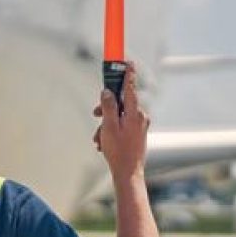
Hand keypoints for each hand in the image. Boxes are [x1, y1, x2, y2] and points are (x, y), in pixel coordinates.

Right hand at [92, 62, 148, 180]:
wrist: (128, 173)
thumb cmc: (119, 151)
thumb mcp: (109, 126)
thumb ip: (108, 107)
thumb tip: (107, 92)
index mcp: (135, 113)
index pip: (130, 88)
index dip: (128, 74)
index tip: (129, 62)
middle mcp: (140, 117)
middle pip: (121, 103)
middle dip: (106, 110)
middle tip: (95, 116)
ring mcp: (139, 126)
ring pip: (119, 117)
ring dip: (106, 125)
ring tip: (99, 140)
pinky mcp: (137, 134)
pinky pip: (121, 126)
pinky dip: (111, 132)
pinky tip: (104, 144)